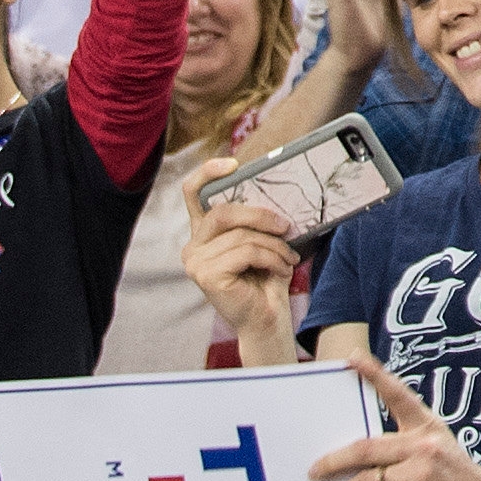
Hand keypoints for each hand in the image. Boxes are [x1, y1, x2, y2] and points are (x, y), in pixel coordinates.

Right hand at [178, 162, 306, 351]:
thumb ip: (257, 218)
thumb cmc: (266, 276)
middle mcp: (193, 245)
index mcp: (204, 231)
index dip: (208, 173)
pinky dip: (271, 258)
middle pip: (223, 212)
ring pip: (241, 235)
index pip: (193, 193)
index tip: (234, 164)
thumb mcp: (263, 239)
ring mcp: (195, 261)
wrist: (267, 316)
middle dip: (261, 215)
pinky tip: (280, 269)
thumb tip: (277, 191)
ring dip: (274, 245)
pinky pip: (246, 252)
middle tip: (286, 226)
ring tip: (288, 257)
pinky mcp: (206, 275)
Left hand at [314, 357, 480, 480]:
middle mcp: (423, 445)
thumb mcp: (440, 449)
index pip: (398, 395)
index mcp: (428, 426)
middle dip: (333, 461)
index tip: (353, 358)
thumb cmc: (459, 479)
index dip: (375, 374)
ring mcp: (420, 473)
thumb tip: (362, 456)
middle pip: (365, 448)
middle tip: (314, 470)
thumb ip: (407, 446)